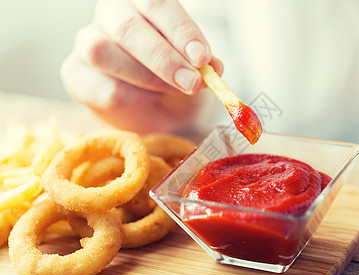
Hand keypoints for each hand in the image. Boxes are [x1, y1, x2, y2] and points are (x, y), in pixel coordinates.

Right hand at [61, 0, 222, 133]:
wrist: (156, 110)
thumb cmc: (175, 78)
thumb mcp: (196, 69)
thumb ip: (202, 64)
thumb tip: (213, 66)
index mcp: (142, 2)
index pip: (157, 4)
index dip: (181, 30)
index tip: (202, 57)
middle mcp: (111, 15)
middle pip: (126, 26)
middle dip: (163, 58)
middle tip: (191, 82)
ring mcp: (87, 42)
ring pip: (101, 51)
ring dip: (144, 77)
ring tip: (173, 91)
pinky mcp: (75, 73)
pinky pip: (96, 85)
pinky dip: (127, 96)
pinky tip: (146, 99)